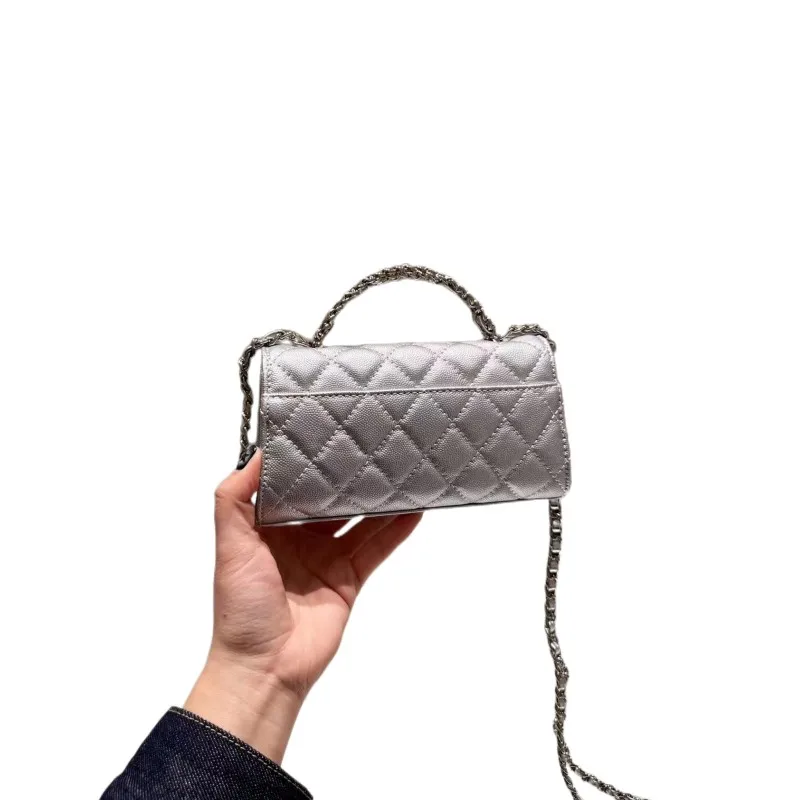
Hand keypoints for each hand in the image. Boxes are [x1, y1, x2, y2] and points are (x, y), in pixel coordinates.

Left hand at [185, 451, 421, 762]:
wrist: (265, 667)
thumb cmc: (241, 608)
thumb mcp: (230, 545)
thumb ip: (234, 498)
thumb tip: (257, 454)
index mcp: (268, 527)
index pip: (293, 485)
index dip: (310, 463)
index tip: (328, 435)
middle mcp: (298, 539)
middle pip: (331, 500)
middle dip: (349, 477)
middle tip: (373, 446)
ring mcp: (326, 559)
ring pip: (359, 520)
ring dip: (379, 499)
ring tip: (401, 471)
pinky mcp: (348, 579)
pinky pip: (376, 549)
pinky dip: (396, 530)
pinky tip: (413, 510)